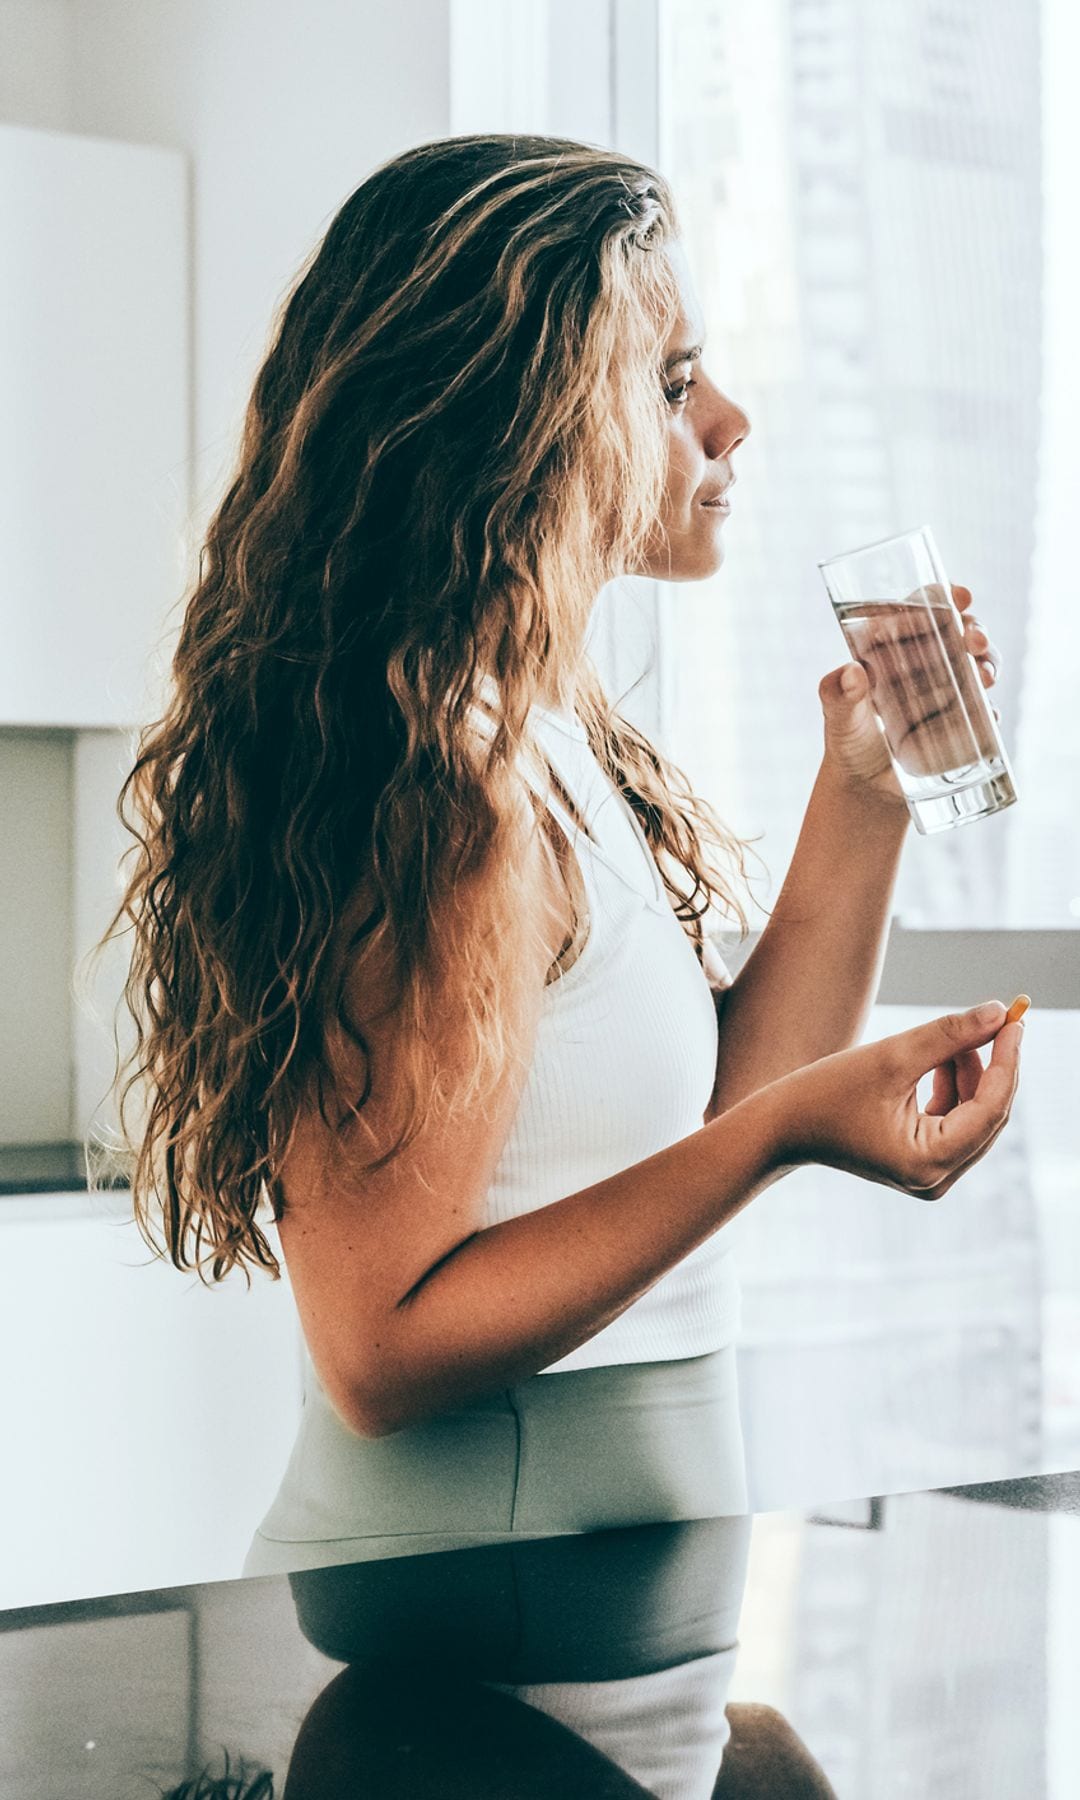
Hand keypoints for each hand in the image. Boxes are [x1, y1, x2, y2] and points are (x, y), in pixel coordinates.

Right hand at [765, 1001, 1022, 1200]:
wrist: (781, 1128)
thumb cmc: (826, 1093)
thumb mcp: (892, 1056)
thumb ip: (950, 1034)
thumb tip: (1000, 1012)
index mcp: (929, 1162)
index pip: (991, 1108)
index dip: (1007, 1061)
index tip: (1016, 1020)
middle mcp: (936, 1179)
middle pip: (988, 1114)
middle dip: (990, 1065)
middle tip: (993, 1020)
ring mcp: (930, 1176)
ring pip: (974, 1115)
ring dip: (969, 1073)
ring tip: (947, 1040)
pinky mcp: (922, 1164)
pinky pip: (956, 1121)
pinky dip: (953, 1088)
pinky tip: (937, 1061)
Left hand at [819, 584, 1002, 807]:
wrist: (867, 789)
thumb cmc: (848, 743)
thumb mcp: (839, 718)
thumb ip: (838, 696)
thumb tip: (852, 673)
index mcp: (892, 648)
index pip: (920, 611)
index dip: (943, 598)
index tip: (960, 597)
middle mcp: (923, 663)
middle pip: (956, 633)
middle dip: (974, 629)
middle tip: (976, 640)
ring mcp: (946, 690)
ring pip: (976, 664)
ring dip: (989, 663)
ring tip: (985, 677)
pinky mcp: (961, 721)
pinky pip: (983, 708)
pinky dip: (990, 708)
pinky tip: (990, 715)